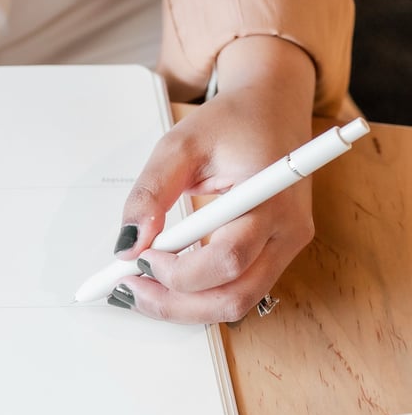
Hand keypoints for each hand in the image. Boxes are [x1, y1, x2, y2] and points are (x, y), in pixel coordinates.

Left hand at [111, 36, 316, 323]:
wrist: (273, 107)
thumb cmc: (231, 122)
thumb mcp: (180, 144)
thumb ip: (151, 193)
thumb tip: (128, 245)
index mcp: (270, 198)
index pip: (227, 260)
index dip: (177, 272)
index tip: (139, 258)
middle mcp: (287, 231)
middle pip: (234, 297)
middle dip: (175, 304)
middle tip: (131, 287)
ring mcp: (285, 248)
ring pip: (236, 305)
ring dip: (184, 307)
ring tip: (142, 287)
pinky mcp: (275, 256)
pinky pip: (236, 293)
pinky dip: (197, 298)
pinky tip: (164, 283)